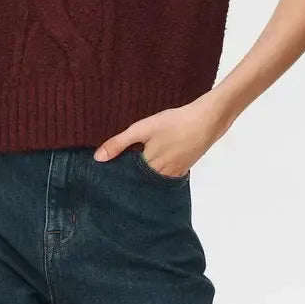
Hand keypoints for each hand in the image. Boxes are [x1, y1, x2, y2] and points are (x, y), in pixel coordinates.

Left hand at [93, 94, 232, 176]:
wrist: (206, 121)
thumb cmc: (174, 123)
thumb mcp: (142, 129)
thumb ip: (119, 143)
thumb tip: (98, 158)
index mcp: (150, 168)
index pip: (127, 179)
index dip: (117, 177)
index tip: (105, 176)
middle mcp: (162, 176)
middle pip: (140, 182)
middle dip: (129, 179)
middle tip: (115, 175)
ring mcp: (174, 174)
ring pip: (153, 180)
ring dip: (143, 177)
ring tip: (132, 169)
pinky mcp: (183, 169)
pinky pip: (165, 177)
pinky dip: (156, 173)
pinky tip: (152, 164)